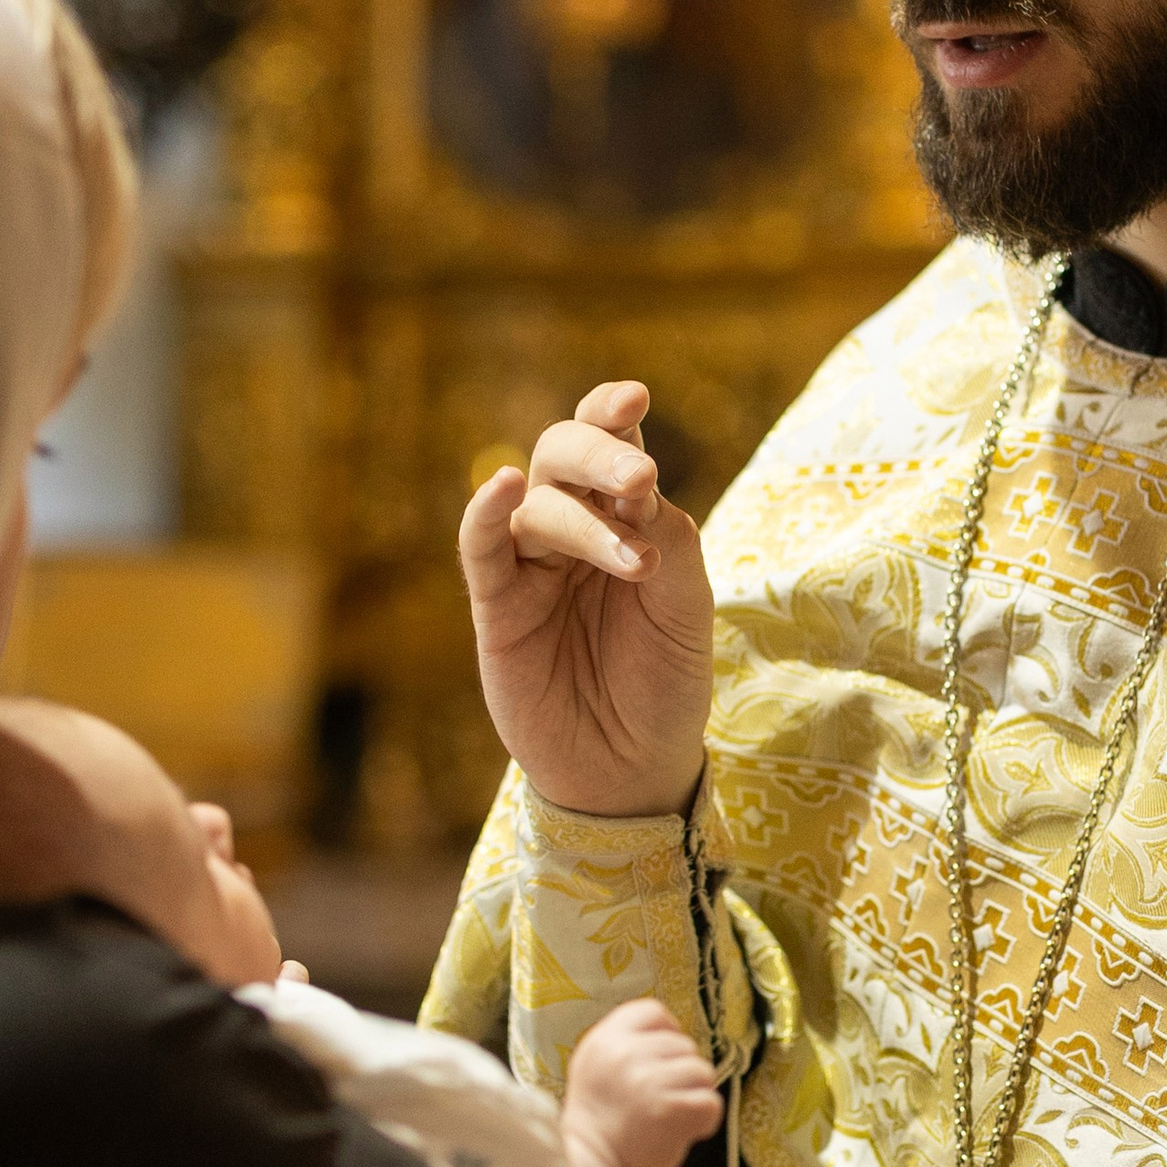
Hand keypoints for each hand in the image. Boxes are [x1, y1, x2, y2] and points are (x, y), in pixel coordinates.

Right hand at [457, 380, 714, 817]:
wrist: (631, 769)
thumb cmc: (664, 682)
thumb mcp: (685, 609)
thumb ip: (667, 540)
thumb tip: (638, 489)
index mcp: (624, 517)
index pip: (614, 444)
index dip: (614, 413)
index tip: (635, 397)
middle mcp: (573, 529)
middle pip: (564, 456)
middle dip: (601, 456)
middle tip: (642, 481)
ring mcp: (532, 566)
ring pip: (537, 504)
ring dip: (581, 518)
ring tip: (633, 560)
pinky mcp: (497, 608)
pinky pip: (481, 549)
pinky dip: (485, 515)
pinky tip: (500, 490)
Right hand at [562, 999, 724, 1166]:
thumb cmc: (601, 1126)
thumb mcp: (598, 1069)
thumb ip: (628, 1046)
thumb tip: (673, 1034)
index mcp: (604, 1039)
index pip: (654, 1012)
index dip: (666, 1035)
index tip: (660, 1064)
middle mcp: (624, 1054)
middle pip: (684, 1045)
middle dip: (681, 1075)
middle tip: (656, 1105)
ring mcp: (648, 1080)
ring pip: (703, 1072)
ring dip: (694, 1097)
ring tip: (666, 1119)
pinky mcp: (671, 1108)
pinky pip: (711, 1102)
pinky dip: (705, 1122)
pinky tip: (681, 1133)